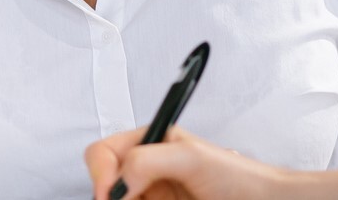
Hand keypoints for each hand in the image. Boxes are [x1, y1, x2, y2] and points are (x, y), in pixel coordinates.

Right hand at [85, 126, 291, 199]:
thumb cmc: (237, 177)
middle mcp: (145, 171)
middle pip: (106, 185)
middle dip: (112, 196)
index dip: (100, 173)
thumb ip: (148, 159)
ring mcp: (152, 196)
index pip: (103, 153)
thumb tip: (119, 180)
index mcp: (149, 144)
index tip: (108, 194)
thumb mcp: (191, 156)